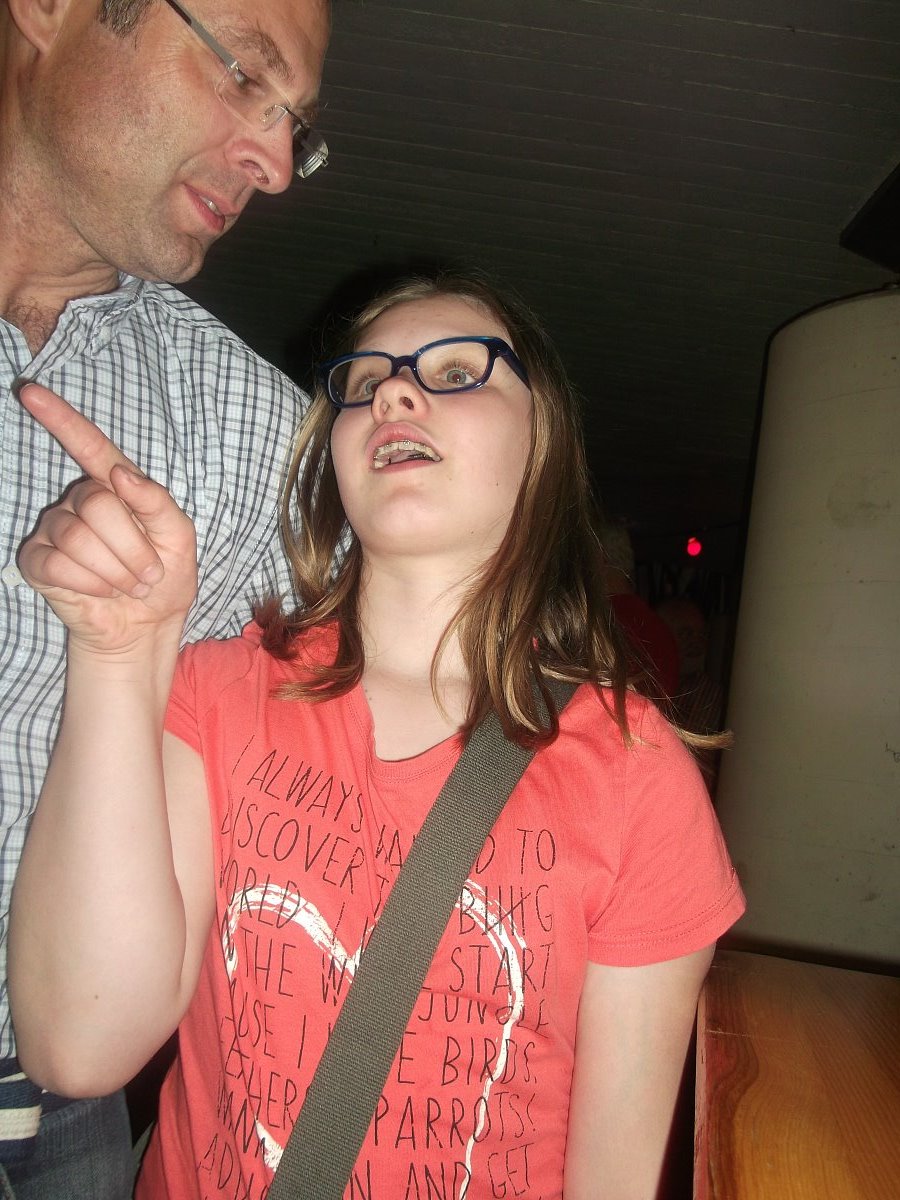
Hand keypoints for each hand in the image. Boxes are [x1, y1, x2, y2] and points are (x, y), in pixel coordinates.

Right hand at [17, 384, 197, 653]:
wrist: (146, 625)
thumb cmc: (164, 578)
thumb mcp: (179, 538)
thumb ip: (157, 502)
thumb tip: (121, 475)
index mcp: (116, 487)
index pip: (88, 446)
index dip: (61, 419)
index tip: (32, 391)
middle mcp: (81, 502)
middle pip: (98, 505)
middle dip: (133, 548)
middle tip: (148, 573)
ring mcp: (56, 530)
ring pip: (80, 538)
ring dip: (116, 571)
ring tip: (128, 584)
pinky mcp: (39, 562)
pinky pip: (60, 565)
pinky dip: (92, 584)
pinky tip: (102, 592)